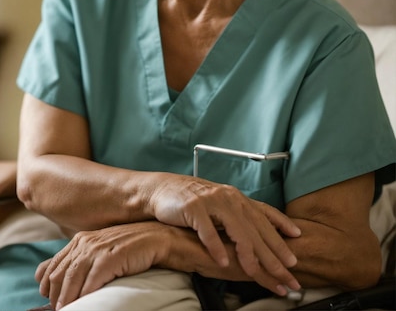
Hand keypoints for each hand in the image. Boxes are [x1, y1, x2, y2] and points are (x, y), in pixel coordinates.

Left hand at [35, 222, 164, 309]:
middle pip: (59, 275)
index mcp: (80, 240)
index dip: (47, 288)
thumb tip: (48, 277)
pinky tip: (87, 304)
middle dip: (57, 297)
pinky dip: (86, 295)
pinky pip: (92, 280)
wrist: (161, 238)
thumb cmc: (132, 249)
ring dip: (69, 300)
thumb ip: (78, 260)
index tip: (51, 303)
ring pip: (72, 279)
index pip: (51, 267)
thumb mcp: (100, 252)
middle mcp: (85, 242)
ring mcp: (98, 248)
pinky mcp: (112, 256)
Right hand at [150, 175, 301, 294]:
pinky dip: (217, 247)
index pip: (265, 214)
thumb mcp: (222, 203)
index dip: (283, 227)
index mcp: (237, 198)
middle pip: (256, 228)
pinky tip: (223, 261)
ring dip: (249, 254)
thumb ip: (240, 216)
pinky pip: (208, 231)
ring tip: (256, 272)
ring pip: (236, 230)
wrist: (163, 189)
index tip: (298, 241)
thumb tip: (261, 232)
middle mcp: (229, 198)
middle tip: (287, 273)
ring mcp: (212, 203)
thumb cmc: (194, 200)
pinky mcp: (194, 209)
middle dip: (274, 253)